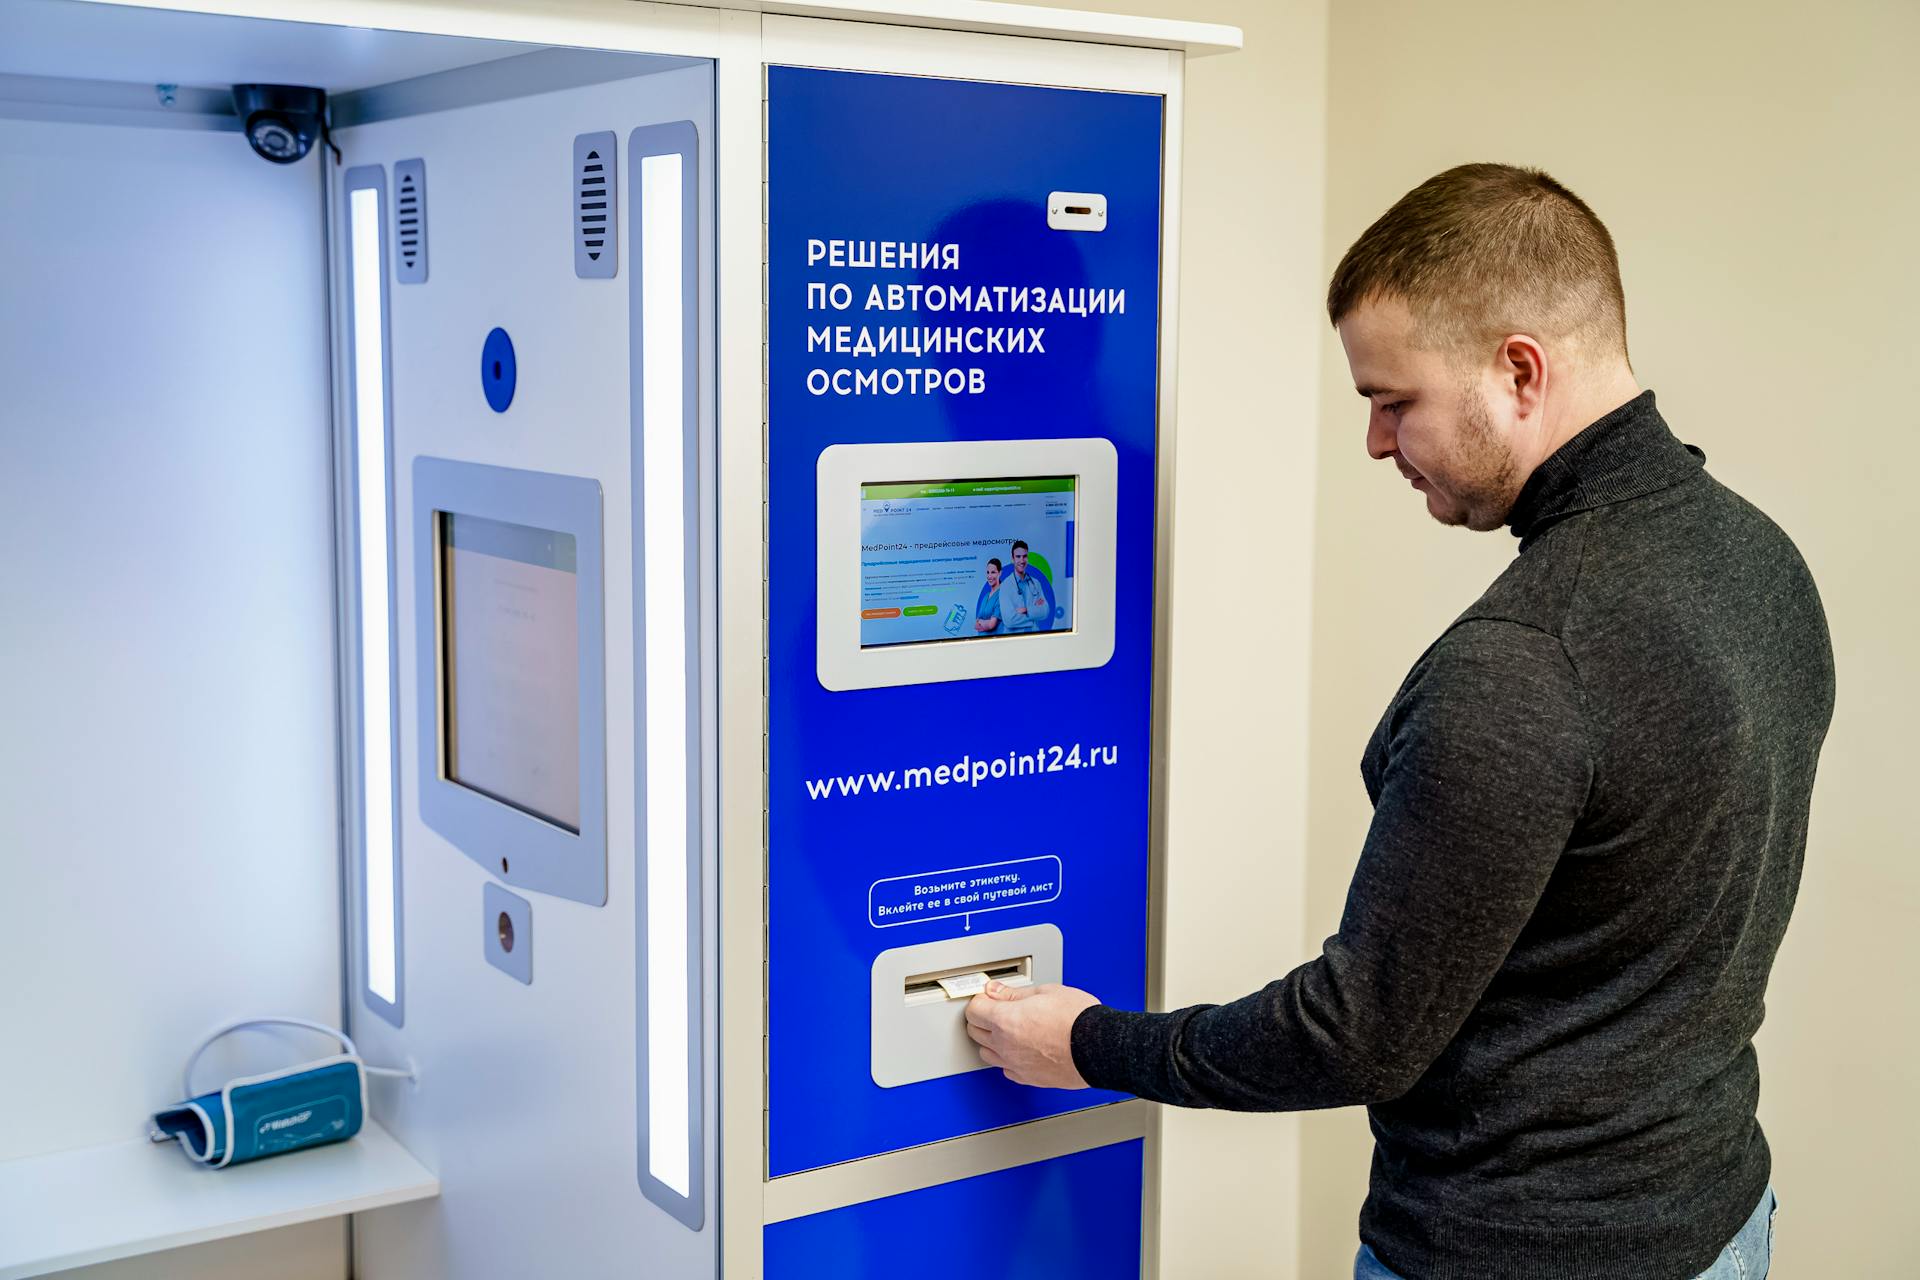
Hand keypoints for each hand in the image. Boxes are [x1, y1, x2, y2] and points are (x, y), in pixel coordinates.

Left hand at [964, 981, 1098, 1088]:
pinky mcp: (1029, 1078)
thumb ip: (1014, 994)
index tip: (988, 997)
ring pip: (987, 1053)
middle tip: (996, 1009)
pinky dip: (1007, 1059)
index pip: (974, 1010)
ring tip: (1007, 1029)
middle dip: (982, 1019)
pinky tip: (1019, 1049)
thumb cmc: (1078, 1019)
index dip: (981, 1000)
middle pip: (975, 1032)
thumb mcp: (1045, 992)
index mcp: (1005, 1020)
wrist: (1100, 1047)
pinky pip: (1006, 1069)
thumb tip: (996, 991)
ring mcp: (1016, 1064)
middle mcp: (1005, 1045)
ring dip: (991, 1040)